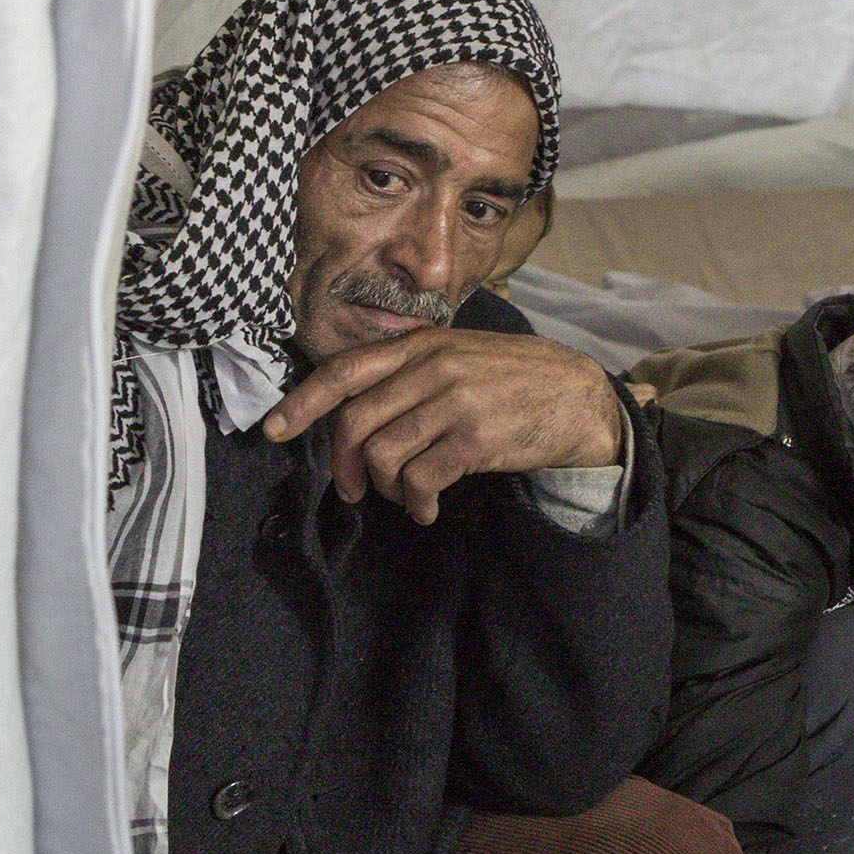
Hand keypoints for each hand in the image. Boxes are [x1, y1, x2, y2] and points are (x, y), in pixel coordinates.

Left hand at [262, 326, 624, 521]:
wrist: (579, 398)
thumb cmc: (516, 379)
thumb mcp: (462, 353)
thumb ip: (413, 366)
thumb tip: (354, 403)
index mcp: (424, 344)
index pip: (345, 370)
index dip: (303, 402)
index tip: (274, 430)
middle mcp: (434, 368)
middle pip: (355, 421)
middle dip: (344, 464)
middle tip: (354, 489)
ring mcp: (454, 403)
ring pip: (381, 455)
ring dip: (384, 489)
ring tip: (404, 496)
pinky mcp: (474, 440)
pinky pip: (418, 480)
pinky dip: (415, 504)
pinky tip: (429, 508)